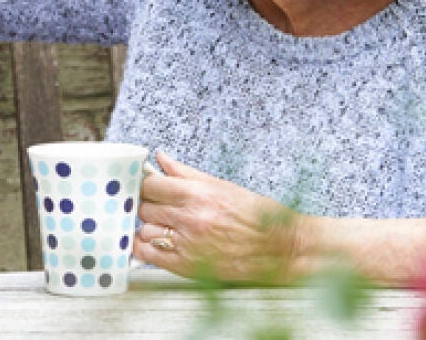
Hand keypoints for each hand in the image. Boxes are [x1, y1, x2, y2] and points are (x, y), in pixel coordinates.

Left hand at [134, 151, 301, 282]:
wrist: (281, 248)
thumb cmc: (257, 216)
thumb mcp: (222, 186)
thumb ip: (186, 173)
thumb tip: (162, 159)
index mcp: (196, 195)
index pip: (149, 186)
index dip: (146, 186)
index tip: (150, 189)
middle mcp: (188, 218)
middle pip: (144, 208)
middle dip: (148, 206)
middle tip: (158, 208)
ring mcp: (186, 244)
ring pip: (144, 231)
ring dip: (148, 228)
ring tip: (161, 227)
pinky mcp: (187, 266)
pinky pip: (149, 256)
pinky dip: (145, 249)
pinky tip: (152, 244)